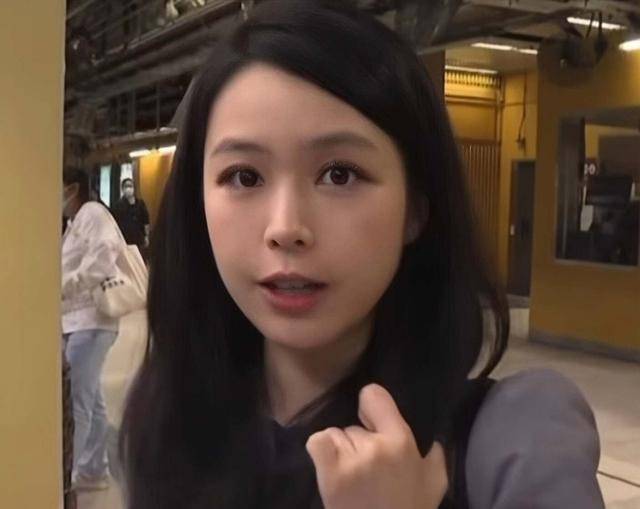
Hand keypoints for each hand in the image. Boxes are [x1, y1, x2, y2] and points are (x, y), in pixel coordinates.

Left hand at [306, 384, 447, 508]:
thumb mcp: (434, 483)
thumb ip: (435, 456)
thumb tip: (434, 439)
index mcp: (401, 441)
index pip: (373, 395)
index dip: (370, 407)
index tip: (372, 421)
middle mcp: (375, 446)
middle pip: (353, 425)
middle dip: (359, 442)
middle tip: (368, 468)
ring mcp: (351, 460)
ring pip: (336, 436)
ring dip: (340, 451)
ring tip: (352, 475)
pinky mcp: (331, 475)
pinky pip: (318, 442)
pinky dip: (322, 452)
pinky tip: (331, 469)